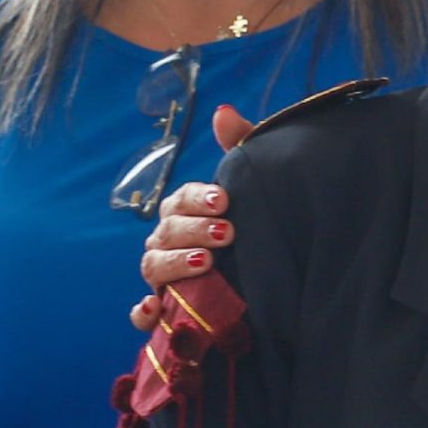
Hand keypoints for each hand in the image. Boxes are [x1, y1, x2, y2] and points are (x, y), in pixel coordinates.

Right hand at [125, 105, 255, 330]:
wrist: (284, 282)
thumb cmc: (258, 226)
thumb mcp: (256, 187)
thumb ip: (241, 147)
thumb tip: (223, 112)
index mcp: (187, 214)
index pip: (180, 200)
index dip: (197, 198)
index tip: (225, 200)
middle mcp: (170, 244)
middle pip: (165, 232)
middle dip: (193, 230)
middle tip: (227, 233)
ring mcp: (167, 279)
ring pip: (151, 267)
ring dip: (174, 263)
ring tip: (206, 263)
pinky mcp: (171, 314)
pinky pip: (144, 315)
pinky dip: (144, 312)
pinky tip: (156, 307)